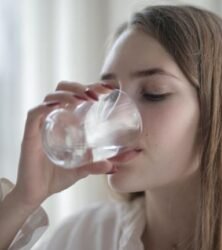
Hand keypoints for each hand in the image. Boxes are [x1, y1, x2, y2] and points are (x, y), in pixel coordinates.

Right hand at [12, 81, 116, 208]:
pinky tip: (60, 106)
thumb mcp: (84, 169)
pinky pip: (35, 114)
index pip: (77, 95)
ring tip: (83, 99)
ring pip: (51, 97)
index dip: (91, 86)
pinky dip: (46, 107)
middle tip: (96, 95)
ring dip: (68, 93)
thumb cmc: (58, 176)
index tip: (108, 88)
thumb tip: (126, 159)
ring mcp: (41, 125)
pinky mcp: (30, 135)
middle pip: (63, 89)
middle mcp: (54, 118)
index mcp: (66, 121)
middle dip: (80, 86)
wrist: (37, 194)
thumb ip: (101, 164)